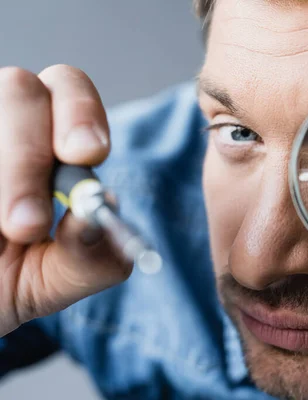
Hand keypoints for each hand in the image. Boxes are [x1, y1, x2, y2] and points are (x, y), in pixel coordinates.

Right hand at [0, 65, 131, 336]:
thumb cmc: (7, 280)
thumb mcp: (54, 278)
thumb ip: (91, 254)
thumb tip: (107, 209)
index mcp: (50, 142)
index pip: (69, 87)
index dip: (81, 111)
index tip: (88, 155)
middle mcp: (6, 123)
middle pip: (20, 87)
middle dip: (29, 153)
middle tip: (29, 224)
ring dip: (3, 178)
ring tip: (8, 232)